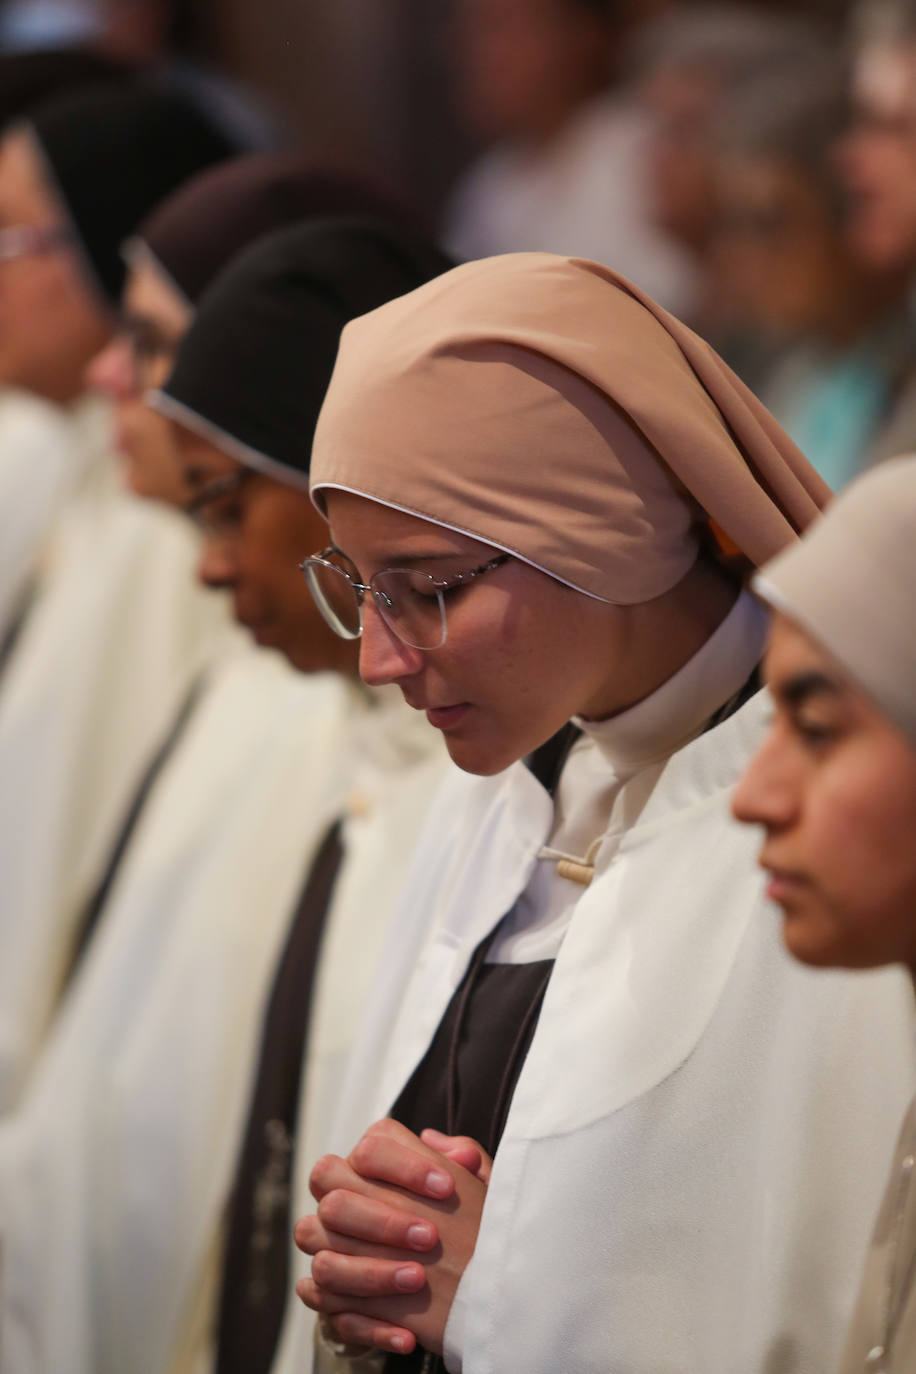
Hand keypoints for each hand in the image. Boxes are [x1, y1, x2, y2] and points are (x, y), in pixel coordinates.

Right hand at [295, 1120, 490, 1354]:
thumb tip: (460, 1154)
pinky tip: (407, 1336)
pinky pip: (330, 1314)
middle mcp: (338, 1205)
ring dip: (371, 1273)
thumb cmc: (459, 1221)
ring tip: (418, 1280)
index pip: (368, 1148)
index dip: (403, 1165)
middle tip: (429, 1237)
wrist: (452, 1279)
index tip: (446, 1187)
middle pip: (333, 1201)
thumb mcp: (473, 1191)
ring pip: (324, 1261)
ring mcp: (328, 1252)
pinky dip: (368, 1326)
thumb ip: (468, 1164)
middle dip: (382, 1220)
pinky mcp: (330, 1299)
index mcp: (369, 1167)